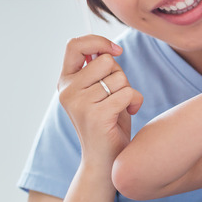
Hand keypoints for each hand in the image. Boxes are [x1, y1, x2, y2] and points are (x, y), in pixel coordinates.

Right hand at [58, 35, 143, 165]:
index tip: (116, 51)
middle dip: (120, 75)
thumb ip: (101, 69)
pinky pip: (127, 93)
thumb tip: (109, 48)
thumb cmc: (108, 120)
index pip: (74, 45)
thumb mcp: (101, 89)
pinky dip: (135, 102)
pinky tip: (128, 114)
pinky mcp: (95, 116)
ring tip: (120, 107)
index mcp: (66, 81)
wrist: (105, 159)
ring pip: (119, 78)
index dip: (98, 41)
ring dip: (128, 91)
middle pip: (106, 61)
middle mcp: (67, 91)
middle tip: (116, 95)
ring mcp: (79, 103)